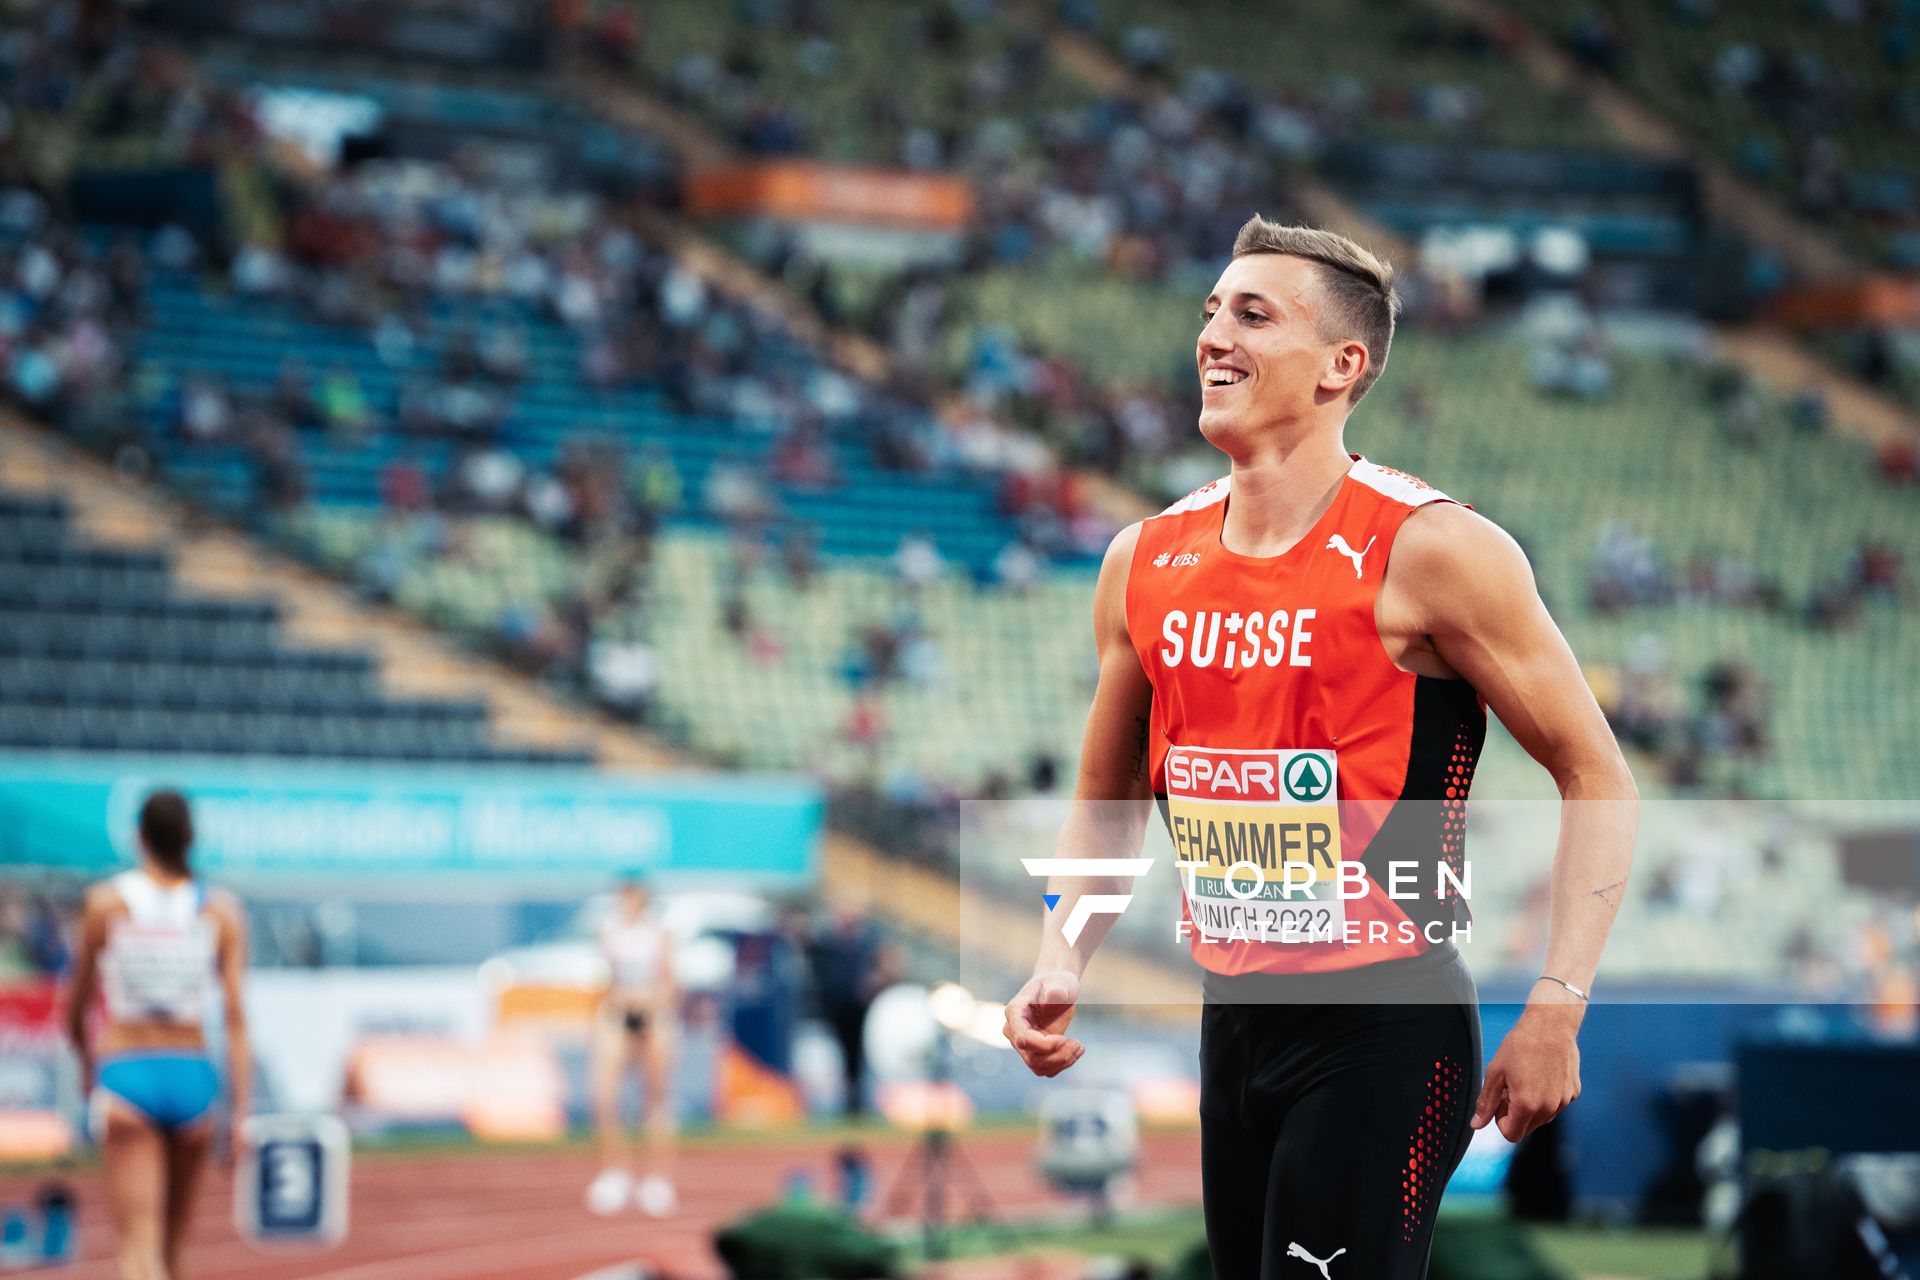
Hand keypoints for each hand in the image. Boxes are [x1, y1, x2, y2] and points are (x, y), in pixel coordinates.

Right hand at [1003, 969, 1083, 1076]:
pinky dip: (1063, 1064)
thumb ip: (1057, 988)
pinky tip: (1076, 1050)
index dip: (1044, 1045)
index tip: (1063, 1037)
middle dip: (1058, 1056)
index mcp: (1015, 1012)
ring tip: (1078, 1047)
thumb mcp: (1060, 981)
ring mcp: (1023, 1044)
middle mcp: (1014, 1031)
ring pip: (1038, 1067)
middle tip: (1077, 1043)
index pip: (1022, 1039)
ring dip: (1062, 1062)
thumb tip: (1055, 995)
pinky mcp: (1035, 1052)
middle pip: (1031, 1058)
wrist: (1057, 989)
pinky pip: (1046, 1069)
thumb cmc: (1058, 983)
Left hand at [1471, 996, 1581, 1142]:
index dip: (1500, 1121)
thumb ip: (1486, 1102)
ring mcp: (1563, 1101)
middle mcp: (1549, 1108)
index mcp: (1527, 1105)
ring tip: (1525, 1080)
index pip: (1511, 1134)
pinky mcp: (1573, 1093)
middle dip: (1515, 1115)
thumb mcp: (1495, 1072)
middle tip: (1510, 1089)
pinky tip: (1541, 1075)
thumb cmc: (1522, 1045)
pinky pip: (1556, 1105)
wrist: (1551, 1025)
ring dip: (1531, 1107)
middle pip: (1527, 1128)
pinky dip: (1546, 1097)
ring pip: (1542, 1118)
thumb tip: (1477, 1124)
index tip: (1500, 1102)